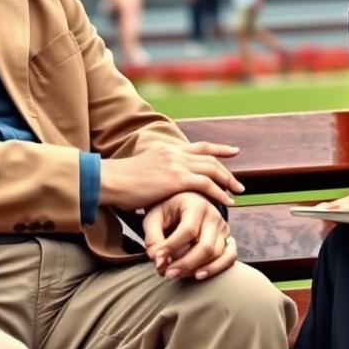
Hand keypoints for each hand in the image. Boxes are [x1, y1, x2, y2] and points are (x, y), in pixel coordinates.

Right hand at [100, 142, 244, 210]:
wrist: (110, 180)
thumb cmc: (120, 182)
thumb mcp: (143, 170)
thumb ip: (157, 172)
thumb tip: (160, 183)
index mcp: (168, 149)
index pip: (200, 146)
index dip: (219, 149)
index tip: (233, 151)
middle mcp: (175, 153)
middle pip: (210, 158)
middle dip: (227, 170)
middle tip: (238, 184)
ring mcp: (177, 164)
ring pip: (212, 169)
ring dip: (228, 182)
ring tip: (237, 194)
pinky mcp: (176, 178)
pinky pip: (206, 184)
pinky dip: (219, 193)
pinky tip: (227, 202)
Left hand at [143, 192, 234, 281]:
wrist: (181, 202)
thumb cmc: (166, 210)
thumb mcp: (153, 218)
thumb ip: (153, 239)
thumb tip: (159, 262)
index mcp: (196, 204)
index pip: (188, 231)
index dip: (172, 248)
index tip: (157, 260)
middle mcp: (214, 214)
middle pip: (205, 246)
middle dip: (185, 264)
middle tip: (167, 274)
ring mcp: (223, 227)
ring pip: (216, 254)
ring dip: (196, 268)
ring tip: (177, 274)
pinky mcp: (227, 238)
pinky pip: (229, 257)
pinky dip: (216, 268)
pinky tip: (198, 275)